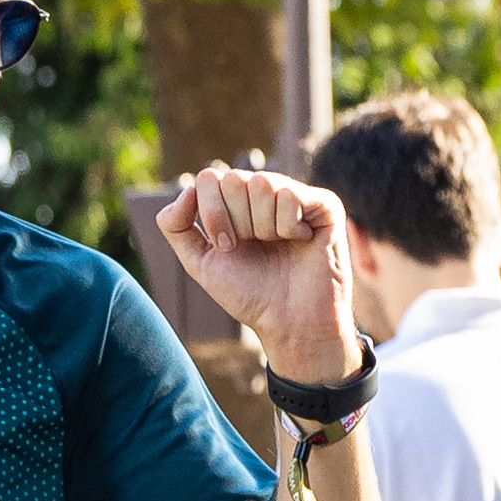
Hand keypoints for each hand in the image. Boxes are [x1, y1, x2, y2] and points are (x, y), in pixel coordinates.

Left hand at [155, 165, 357, 381]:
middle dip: (237, 222)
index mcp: (236, 202)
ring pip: (262, 184)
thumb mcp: (200, 262)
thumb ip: (176, 226)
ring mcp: (295, 196)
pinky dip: (289, 228)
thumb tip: (186, 190)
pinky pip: (290, 195)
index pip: (210, 178)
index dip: (213, 214)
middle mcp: (265, 193)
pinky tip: (301, 242)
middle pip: (233, 179)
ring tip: (278, 247)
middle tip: (255, 248)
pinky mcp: (324, 204)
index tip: (227, 246)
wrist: (290, 323)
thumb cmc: (250, 294)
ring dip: (263, 227)